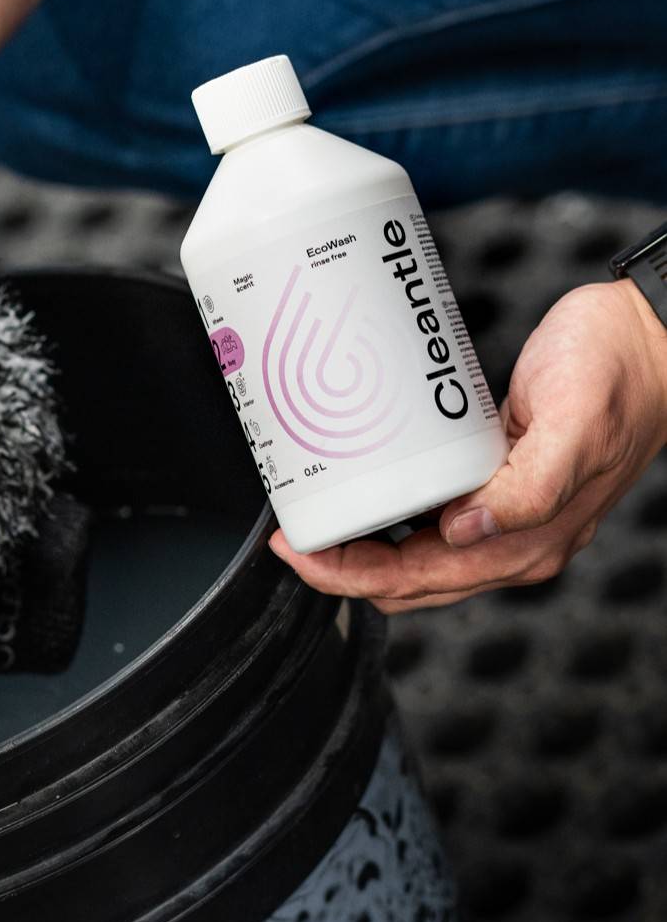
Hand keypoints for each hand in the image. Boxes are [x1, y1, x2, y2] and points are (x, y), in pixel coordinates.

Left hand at [270, 280, 666, 612]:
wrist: (654, 339)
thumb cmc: (619, 371)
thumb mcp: (574, 422)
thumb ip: (530, 486)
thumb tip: (464, 532)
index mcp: (527, 541)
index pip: (414, 580)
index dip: (346, 574)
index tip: (296, 550)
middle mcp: (514, 541)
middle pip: (405, 581)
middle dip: (341, 569)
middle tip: (290, 536)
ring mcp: (508, 521)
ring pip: (414, 562)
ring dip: (361, 552)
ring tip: (314, 521)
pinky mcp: (500, 490)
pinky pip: (431, 526)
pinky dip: (388, 523)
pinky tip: (363, 496)